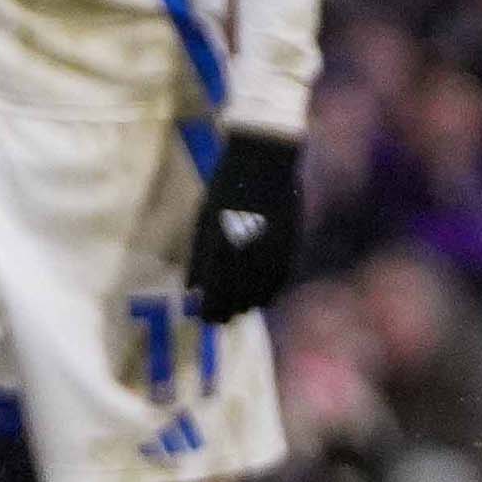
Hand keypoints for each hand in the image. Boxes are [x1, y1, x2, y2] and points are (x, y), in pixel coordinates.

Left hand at [183, 129, 306, 324]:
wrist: (263, 159)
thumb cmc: (227, 188)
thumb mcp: (205, 218)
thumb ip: (200, 255)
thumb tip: (192, 290)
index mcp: (218, 240)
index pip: (213, 289)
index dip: (210, 309)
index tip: (206, 320)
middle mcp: (244, 246)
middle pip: (235, 294)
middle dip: (226, 311)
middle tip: (220, 322)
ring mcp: (268, 245)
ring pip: (259, 290)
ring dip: (248, 305)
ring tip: (239, 314)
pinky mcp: (289, 242)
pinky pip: (280, 277)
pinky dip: (271, 292)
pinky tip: (264, 300)